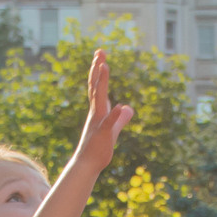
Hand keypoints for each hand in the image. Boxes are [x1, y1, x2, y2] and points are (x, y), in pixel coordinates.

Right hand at [72, 50, 134, 175]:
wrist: (87, 166)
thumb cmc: (98, 149)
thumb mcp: (113, 130)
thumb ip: (120, 118)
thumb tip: (128, 108)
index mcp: (98, 111)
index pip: (97, 86)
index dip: (99, 70)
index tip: (100, 55)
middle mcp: (96, 113)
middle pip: (96, 87)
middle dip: (97, 68)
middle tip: (100, 51)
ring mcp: (98, 123)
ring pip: (99, 99)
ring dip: (101, 83)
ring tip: (104, 66)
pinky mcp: (102, 135)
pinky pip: (108, 123)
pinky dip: (113, 115)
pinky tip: (120, 106)